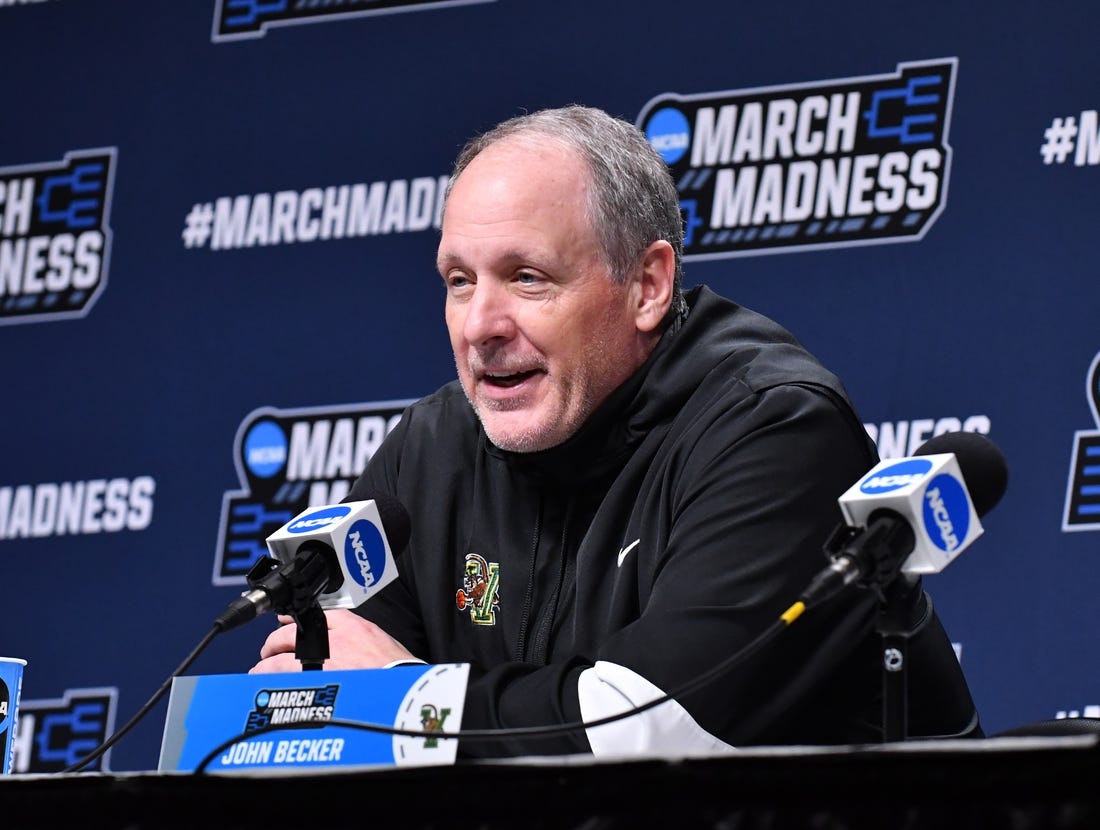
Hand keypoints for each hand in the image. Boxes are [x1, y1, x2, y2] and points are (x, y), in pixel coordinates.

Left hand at [248, 608, 418, 673]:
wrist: (402, 691)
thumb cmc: (398, 673)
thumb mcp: (383, 645)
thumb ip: (363, 640)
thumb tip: (355, 647)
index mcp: (354, 627)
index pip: (318, 616)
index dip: (298, 618)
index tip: (288, 619)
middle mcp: (333, 640)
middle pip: (293, 632)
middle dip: (277, 640)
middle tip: (271, 648)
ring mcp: (320, 660)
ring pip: (281, 652)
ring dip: (268, 659)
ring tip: (261, 666)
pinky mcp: (312, 680)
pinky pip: (280, 673)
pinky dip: (267, 674)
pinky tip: (261, 678)